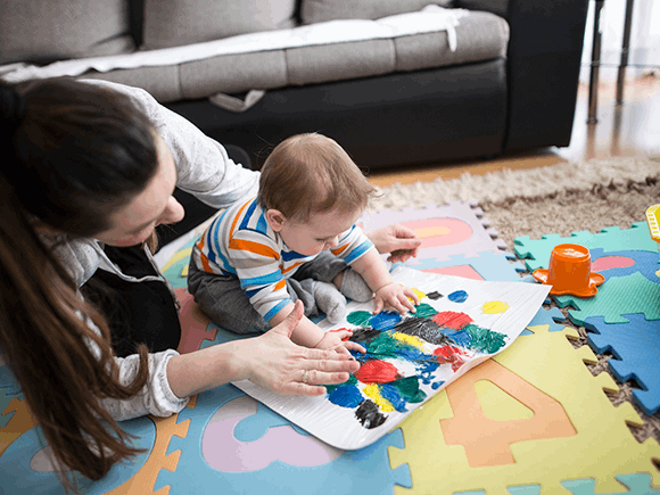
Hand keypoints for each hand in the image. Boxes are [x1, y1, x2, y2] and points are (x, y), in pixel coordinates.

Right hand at [244, 301, 360, 395]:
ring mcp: (290, 374)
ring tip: (345, 377)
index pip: (323, 353)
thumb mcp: (280, 329)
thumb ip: (293, 318)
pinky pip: (299, 389)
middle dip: (341, 366)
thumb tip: (298, 302)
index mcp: (299, 351)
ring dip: (331, 376)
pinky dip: (311, 390)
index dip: (338, 356)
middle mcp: (297, 362)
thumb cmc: (262, 346)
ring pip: (315, 376)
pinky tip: (321, 391)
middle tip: (356, 367)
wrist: (244, 357)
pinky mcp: (282, 386)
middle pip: (323, 364)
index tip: (350, 357)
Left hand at [365, 224, 420, 262]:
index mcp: (399, 229)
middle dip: (406, 253)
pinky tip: (389, 259)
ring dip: (400, 256)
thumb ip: (407, 243)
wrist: (362, 245)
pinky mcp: (391, 244)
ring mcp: (394, 238)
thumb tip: (420, 242)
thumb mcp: (392, 244)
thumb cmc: (376, 242)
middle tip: (401, 260)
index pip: (413, 237)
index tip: (413, 256)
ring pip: (403, 249)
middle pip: (409, 244)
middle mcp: (398, 233)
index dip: (415, 247)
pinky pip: (397, 251)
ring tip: (393, 260)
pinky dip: (395, 256)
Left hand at [373, 282, 418, 313]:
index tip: (404, 313)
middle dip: (409, 305)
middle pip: (404, 299)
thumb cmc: (382, 294)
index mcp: (390, 295)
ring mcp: (401, 289)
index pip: (396, 303)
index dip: (400, 308)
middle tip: (413, 311)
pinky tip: (417, 301)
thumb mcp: (379, 300)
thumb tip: (375, 313)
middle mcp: (396, 292)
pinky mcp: (404, 287)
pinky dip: (414, 295)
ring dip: (414, 299)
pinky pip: (411, 291)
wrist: (384, 285)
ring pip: (409, 293)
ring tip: (417, 305)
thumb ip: (378, 307)